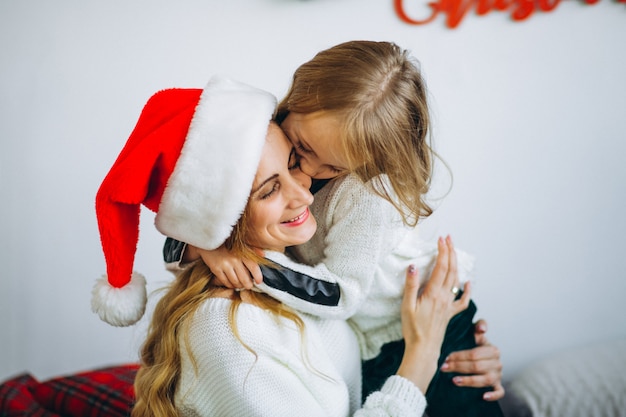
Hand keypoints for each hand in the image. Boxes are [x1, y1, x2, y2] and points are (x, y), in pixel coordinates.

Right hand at [198, 245, 262, 288]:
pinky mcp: (216, 269)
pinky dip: (230, 285)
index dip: (258, 276)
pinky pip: (225, 282)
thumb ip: (252, 250)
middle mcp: (234, 259)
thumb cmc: (227, 243)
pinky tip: (232, 283)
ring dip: (239, 285)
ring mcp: (224, 265)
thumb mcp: (240, 244)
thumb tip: (263, 255)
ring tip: (241, 284)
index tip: (259, 281)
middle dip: (248, 284)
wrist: (209, 241)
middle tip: (249, 285)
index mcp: (242, 253)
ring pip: (235, 282)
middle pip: (245, 278)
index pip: (253, 267)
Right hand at [397, 236, 470, 392]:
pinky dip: (467, 290)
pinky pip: (462, 300)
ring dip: (456, 264)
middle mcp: (444, 297)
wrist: (423, 349)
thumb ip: (410, 285)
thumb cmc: (412, 329)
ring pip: (456, 280)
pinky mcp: (450, 313)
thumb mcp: (406, 306)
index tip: (441, 239)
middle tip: (448, 238)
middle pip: (451, 270)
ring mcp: (449, 305)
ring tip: (453, 252)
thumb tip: (413, 266)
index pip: (441, 267)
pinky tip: (468, 283)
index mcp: (434, 294)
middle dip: (450, 252)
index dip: (442, 251)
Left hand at [440, 319, 504, 400]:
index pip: (474, 354)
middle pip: (477, 367)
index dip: (459, 356)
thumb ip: (479, 325)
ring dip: (469, 381)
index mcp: (492, 350)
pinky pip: (499, 392)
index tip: (446, 357)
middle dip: (458, 367)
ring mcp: (498, 375)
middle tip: (444, 368)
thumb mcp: (477, 333)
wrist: (486, 356)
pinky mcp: (498, 385)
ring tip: (454, 381)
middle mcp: (497, 363)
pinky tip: (483, 396)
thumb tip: (482, 329)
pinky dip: (493, 395)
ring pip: (485, 380)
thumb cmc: (477, 344)